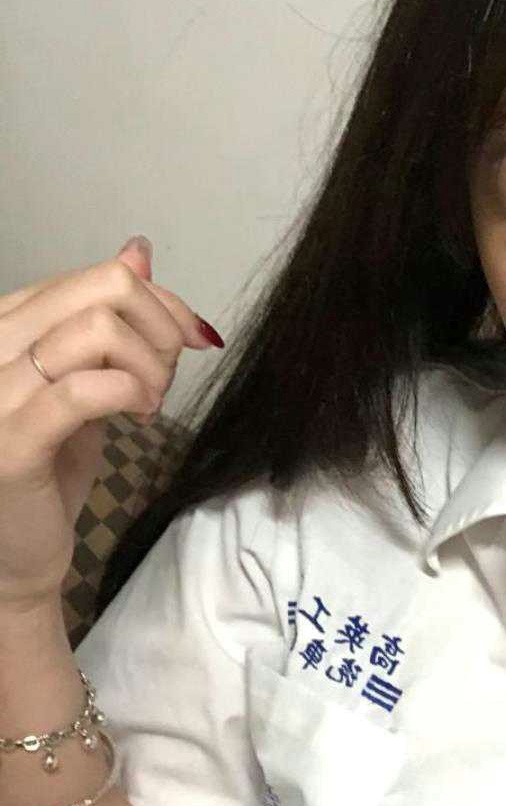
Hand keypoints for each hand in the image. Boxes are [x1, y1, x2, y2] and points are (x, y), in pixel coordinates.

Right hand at [0, 237, 217, 608]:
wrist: (14, 555)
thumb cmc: (47, 469)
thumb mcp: (83, 380)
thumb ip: (103, 319)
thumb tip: (137, 250)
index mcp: (5, 324)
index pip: (94, 277)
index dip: (159, 302)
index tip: (188, 341)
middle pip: (102, 289)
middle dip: (161, 328)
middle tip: (165, 379)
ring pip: (98, 330)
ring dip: (150, 365)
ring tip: (149, 404)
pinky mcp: (12, 443)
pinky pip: (82, 390)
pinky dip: (129, 393)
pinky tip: (139, 414)